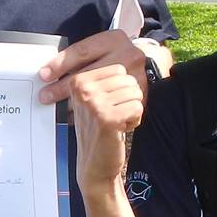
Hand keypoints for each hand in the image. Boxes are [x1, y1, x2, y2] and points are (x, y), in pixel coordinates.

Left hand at [39, 29, 147, 103]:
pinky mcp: (141, 95)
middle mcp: (126, 55)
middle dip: (62, 87)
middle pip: (88, 73)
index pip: (81, 51)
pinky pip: (111, 107)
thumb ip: (80, 58)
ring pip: (98, 92)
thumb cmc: (115, 58)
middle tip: (45, 96)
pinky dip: (94, 113)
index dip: (60, 64)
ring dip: (76, 103)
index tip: (44, 75)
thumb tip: (49, 71)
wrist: (147, 65)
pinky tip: (80, 117)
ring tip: (59, 109)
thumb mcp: (101, 49)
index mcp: (113, 40)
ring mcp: (135, 75)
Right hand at [70, 63, 142, 188]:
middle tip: (111, 116)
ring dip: (130, 110)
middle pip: (128, 79)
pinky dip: (134, 120)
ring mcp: (93, 102)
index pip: (118, 68)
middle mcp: (82, 87)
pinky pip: (137, 107)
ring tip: (115, 122)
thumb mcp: (93, 99)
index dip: (120, 88)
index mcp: (78, 79)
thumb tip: (123, 52)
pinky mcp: (106, 117)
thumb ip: (101, 78)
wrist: (94, 164)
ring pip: (135, 92)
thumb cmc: (98, 129)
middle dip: (127, 99)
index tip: (105, 104)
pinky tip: (119, 129)